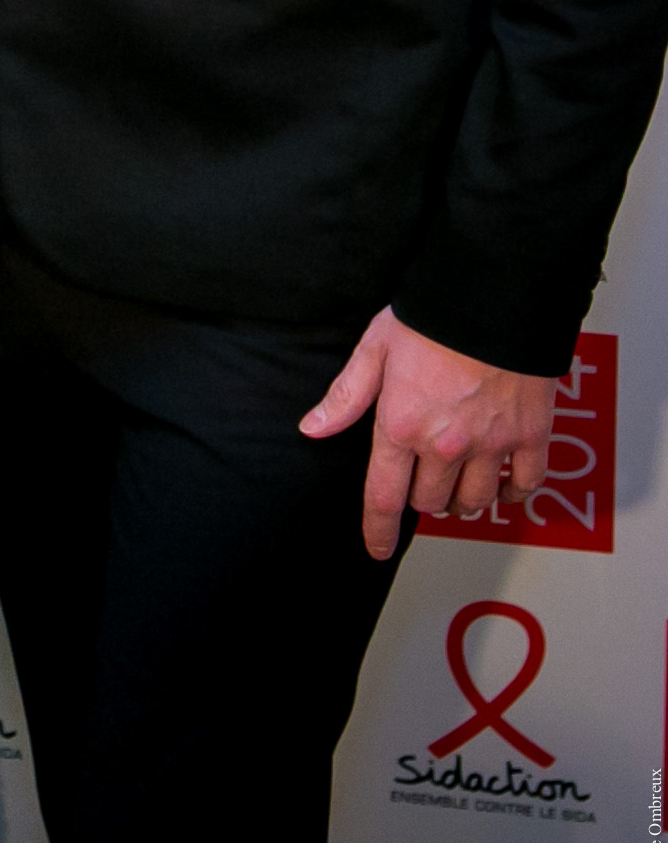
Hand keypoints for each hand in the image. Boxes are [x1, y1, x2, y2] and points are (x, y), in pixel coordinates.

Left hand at [300, 306, 557, 561]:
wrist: (493, 294)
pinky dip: (513, 492)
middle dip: (422, 496)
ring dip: (463, 500)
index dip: (377, 531)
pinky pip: (525, 485)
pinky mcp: (530, 436)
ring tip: (459, 481)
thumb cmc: (430, 315)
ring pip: (475, 501)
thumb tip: (312, 428)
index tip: (376, 549)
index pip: (383, 497)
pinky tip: (503, 483)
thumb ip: (346, 396)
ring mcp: (491, 444)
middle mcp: (445, 444)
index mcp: (402, 425)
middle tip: (422, 476)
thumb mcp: (375, 348)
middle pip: (430, 502)